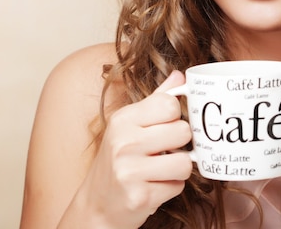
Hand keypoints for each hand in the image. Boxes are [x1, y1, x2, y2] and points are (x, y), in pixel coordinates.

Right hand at [67, 71, 192, 228]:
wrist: (96, 205)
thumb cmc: (118, 161)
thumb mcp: (130, 125)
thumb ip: (156, 99)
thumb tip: (180, 75)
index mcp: (123, 119)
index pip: (170, 104)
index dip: (175, 116)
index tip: (166, 126)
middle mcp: (124, 142)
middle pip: (183, 132)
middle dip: (180, 145)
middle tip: (164, 151)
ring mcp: (129, 170)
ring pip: (184, 163)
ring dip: (177, 170)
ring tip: (160, 170)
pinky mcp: (139, 196)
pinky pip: (177, 187)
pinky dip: (170, 188)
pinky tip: (153, 186)